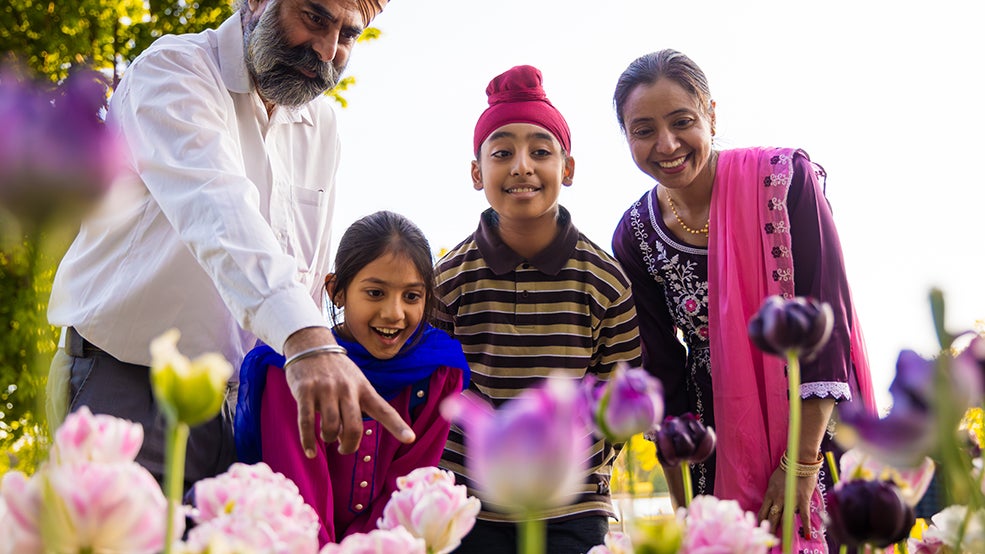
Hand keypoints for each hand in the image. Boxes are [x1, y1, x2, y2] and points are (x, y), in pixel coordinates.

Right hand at [283, 327, 415, 455]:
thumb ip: (355, 409)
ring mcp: (325, 389)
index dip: (397, 426)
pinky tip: (311, 452)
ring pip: (331, 427)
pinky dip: (308, 441)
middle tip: (344, 449)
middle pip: (354, 427)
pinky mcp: (305, 391)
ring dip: (330, 439)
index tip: (410, 439)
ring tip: (328, 438)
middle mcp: (347, 389)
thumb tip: (346, 441)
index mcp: (364, 388)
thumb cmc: (336, 372)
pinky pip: (306, 423)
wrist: (310, 345)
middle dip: (350, 446)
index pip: (384, 409)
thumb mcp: (354, 383)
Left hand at [757, 465, 817, 539]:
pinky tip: (807, 535)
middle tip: (768, 539)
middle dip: (769, 529)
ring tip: (783, 540)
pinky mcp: (802, 500)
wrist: (798, 462)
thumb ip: (772, 492)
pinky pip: (804, 516)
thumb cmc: (786, 469)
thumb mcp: (773, 481)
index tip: (759, 529)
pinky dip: (806, 526)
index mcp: (769, 494)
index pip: (762, 511)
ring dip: (784, 530)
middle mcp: (778, 499)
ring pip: (785, 519)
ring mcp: (790, 500)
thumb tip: (772, 501)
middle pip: (772, 518)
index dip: (761, 521)